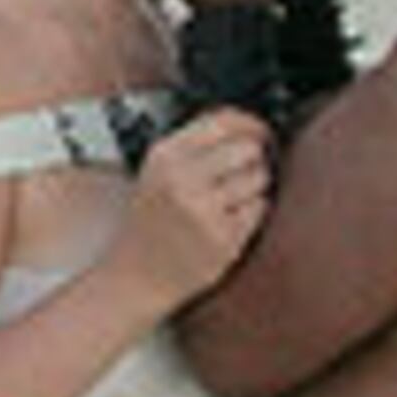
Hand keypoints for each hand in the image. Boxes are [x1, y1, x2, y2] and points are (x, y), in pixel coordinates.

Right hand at [107, 108, 272, 307]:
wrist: (137, 275)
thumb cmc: (151, 221)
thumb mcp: (157, 172)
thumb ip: (194, 144)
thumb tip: (246, 124)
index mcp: (164, 157)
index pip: (223, 122)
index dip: (250, 123)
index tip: (259, 131)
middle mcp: (182, 180)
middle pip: (248, 149)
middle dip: (253, 158)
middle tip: (242, 171)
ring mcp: (204, 211)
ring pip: (258, 178)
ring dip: (253, 187)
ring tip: (229, 200)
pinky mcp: (224, 239)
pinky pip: (259, 209)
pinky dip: (250, 213)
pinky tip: (228, 221)